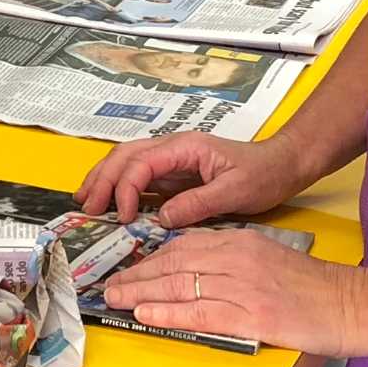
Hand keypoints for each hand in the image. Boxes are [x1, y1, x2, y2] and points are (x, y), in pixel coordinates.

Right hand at [77, 133, 300, 227]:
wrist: (282, 165)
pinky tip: (109, 203)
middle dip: (101, 180)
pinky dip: (119, 188)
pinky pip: (139, 177)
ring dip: (103, 180)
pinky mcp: (174, 174)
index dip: (126, 190)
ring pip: (126, 162)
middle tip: (86, 208)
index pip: (141, 163)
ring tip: (85, 202)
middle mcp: (173, 148)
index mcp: (185, 147)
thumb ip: (197, 204)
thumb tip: (163, 219)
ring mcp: (171, 160)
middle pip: (124, 156)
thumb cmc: (263, 173)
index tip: (124, 217)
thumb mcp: (235, 192)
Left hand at [101, 227, 359, 353]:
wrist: (351, 304)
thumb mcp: (268, 258)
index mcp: (241, 242)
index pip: (184, 246)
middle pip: (175, 264)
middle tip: (108, 286)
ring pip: (180, 286)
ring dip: (142, 294)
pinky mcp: (251, 316)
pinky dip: (169, 313)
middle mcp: (237, 259)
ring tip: (115, 300)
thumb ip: (233, 259)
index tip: (129, 268)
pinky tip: (146, 315)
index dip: (151, 259)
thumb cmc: (313, 286)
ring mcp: (243, 287)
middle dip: (138, 276)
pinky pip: (201, 312)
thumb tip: (196, 271)